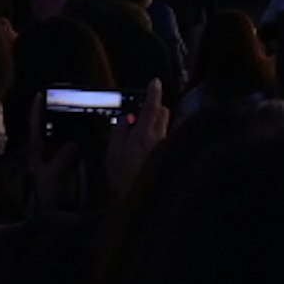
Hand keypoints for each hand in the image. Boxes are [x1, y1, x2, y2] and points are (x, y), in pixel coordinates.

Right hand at [103, 81, 169, 197]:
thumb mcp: (112, 154)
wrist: (142, 200)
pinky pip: (166, 137)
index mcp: (145, 135)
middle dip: (154, 108)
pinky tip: (147, 147)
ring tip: (141, 132)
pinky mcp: (170, 155)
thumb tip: (126, 118)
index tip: (154, 82)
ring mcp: (167, 147)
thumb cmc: (124, 179)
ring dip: (156, 122)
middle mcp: (161, 138)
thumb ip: (119, 132)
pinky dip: (158, 135)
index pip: (152, 107)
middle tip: (141, 111)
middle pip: (163, 113)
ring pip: (165, 125)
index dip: (153, 92)